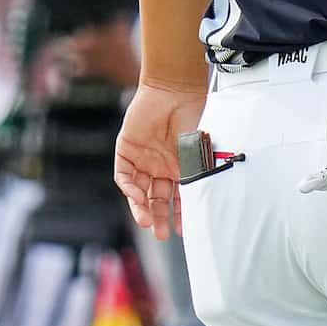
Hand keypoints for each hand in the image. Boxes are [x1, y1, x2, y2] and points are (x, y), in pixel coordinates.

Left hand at [113, 78, 207, 239]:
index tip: (182, 231)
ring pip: (139, 190)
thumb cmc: (193, 119)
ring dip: (141, 206)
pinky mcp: (126, 150)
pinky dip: (129, 188)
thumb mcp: (199, 153)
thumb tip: (203, 205)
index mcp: (181, 167)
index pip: (178, 198)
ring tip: (146, 221)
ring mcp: (143, 159)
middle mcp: (161, 166)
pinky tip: (136, 196)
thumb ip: (196, 177)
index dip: (180, 215)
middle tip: (161, 234)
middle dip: (158, 217)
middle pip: (156, 198)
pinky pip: (124, 175)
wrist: (174, 92)